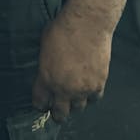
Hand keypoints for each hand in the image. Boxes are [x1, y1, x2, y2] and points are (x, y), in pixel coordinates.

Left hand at [32, 8, 111, 122]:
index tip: (42, 104)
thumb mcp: (44, 46)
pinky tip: (88, 90)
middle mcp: (64, 89)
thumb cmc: (62, 29)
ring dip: (75, 104)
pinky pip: (94, 99)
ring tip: (74, 99)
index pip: (40, 102)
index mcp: (46, 78)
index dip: (40, 104)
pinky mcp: (98, 84)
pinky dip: (90, 96)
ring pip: (78, 109)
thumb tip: (47, 69)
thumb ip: (45, 64)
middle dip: (57, 114)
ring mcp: (82, 89)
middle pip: (60, 113)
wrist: (87, 25)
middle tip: (57, 111)